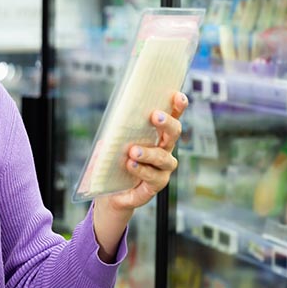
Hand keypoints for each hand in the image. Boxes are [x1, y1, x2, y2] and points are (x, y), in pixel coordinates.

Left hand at [99, 91, 188, 212]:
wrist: (108, 191)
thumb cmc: (112, 162)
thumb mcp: (111, 143)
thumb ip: (115, 132)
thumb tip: (116, 120)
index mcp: (157, 135)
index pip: (172, 117)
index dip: (178, 106)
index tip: (178, 96)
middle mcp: (164, 150)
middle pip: (174, 133)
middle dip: (166, 123)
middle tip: (154, 116)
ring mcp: (162, 169)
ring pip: (164, 158)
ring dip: (149, 153)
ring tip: (133, 151)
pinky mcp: (155, 185)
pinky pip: (154, 177)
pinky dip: (142, 170)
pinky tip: (130, 165)